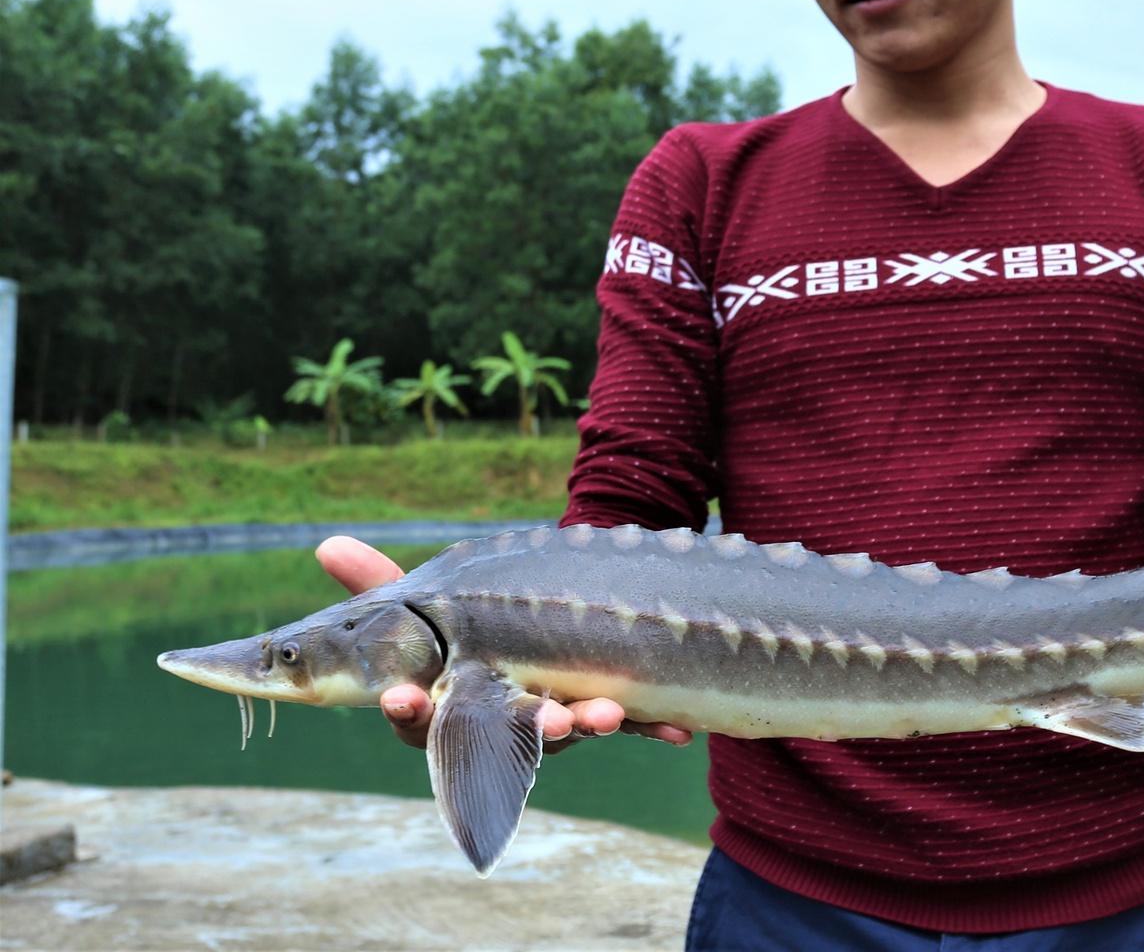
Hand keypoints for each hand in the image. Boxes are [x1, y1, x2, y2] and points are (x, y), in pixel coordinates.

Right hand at [314, 534, 694, 752]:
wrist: (529, 624)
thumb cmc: (462, 620)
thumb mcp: (421, 600)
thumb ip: (376, 579)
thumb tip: (326, 542)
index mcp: (443, 699)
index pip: (417, 713)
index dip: (409, 708)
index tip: (403, 696)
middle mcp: (495, 721)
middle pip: (503, 735)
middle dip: (528, 725)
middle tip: (548, 718)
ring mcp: (549, 719)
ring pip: (568, 730)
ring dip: (589, 724)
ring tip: (608, 712)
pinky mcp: (598, 713)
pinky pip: (629, 725)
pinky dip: (653, 727)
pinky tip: (682, 733)